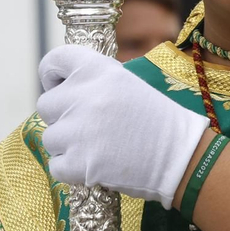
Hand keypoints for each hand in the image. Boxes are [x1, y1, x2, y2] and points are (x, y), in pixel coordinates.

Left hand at [37, 45, 208, 206]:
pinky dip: (73, 169)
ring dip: (69, 145)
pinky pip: (56, 165)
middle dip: (63, 116)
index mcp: (98, 71)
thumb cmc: (159, 120)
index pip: (54, 61)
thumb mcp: (130, 85)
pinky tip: (99, 164)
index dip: (52, 76)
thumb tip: (61, 87)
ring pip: (51, 137)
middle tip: (91, 125)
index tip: (60, 87)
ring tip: (101, 147)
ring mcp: (78, 132)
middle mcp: (85, 96)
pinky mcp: (78, 163)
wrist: (183, 157)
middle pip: (46, 105)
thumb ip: (95, 81)